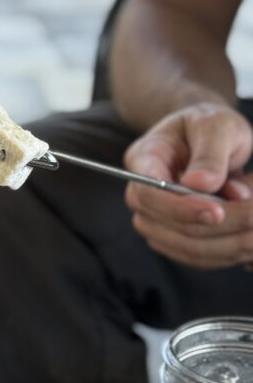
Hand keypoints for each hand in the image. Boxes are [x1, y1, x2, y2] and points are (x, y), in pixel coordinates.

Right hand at [124, 102, 252, 268]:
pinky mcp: (173, 238)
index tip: (218, 211)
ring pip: (187, 247)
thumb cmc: (208, 127)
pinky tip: (248, 236)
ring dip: (229, 240)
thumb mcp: (216, 125)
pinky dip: (229, 250)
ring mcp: (154, 220)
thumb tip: (200, 184)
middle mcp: (141, 195)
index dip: (181, 208)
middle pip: (170, 226)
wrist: (207, 139)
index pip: (148, 193)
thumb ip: (210, 153)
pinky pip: (199, 256)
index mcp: (143, 159)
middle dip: (220, 224)